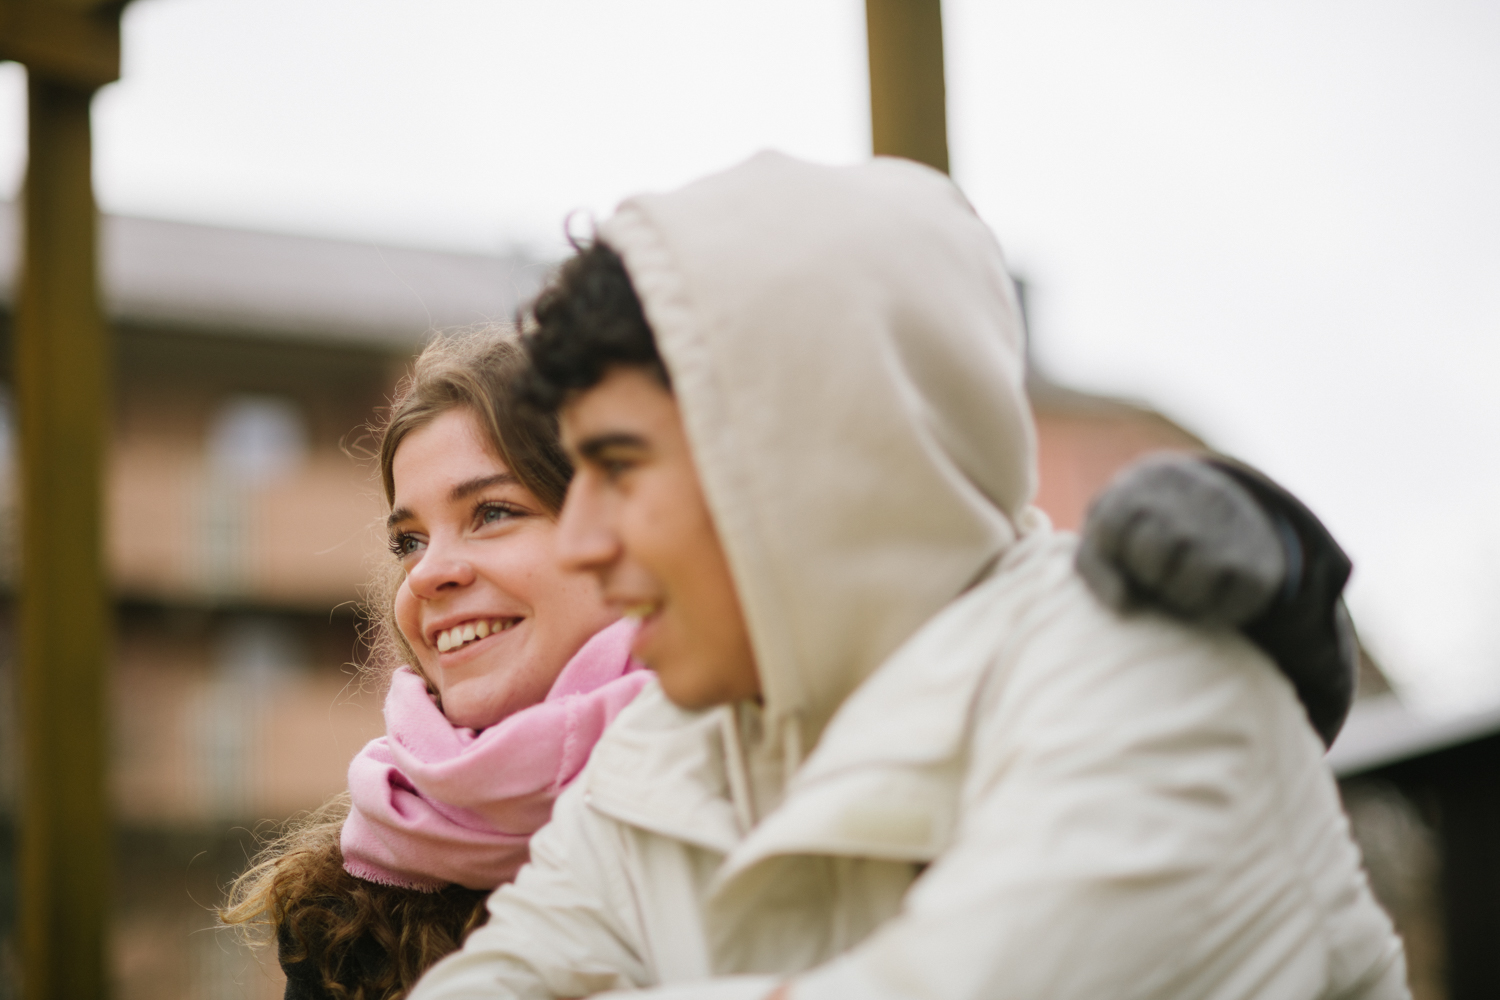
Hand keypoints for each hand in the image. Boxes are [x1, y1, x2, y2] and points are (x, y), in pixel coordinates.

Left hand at [1076, 453, 1286, 626]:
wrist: (1221, 513)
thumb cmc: (1142, 532)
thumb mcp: (1108, 535)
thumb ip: (1095, 565)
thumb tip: (1124, 604)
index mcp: (1151, 479)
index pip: (1112, 527)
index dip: (1110, 553)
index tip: (1121, 548)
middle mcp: (1198, 495)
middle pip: (1151, 555)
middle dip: (1145, 573)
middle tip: (1154, 569)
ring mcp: (1235, 530)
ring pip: (1186, 586)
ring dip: (1175, 597)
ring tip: (1178, 582)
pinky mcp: (1260, 568)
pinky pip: (1223, 609)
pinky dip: (1208, 612)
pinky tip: (1207, 592)